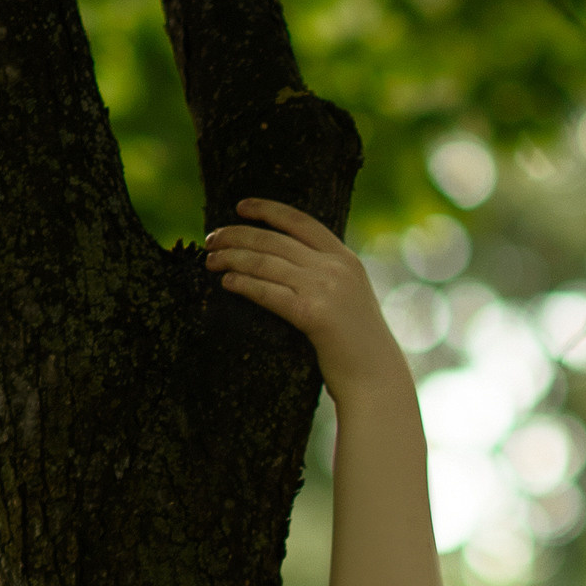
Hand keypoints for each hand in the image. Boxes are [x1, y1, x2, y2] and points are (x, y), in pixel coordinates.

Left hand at [202, 200, 405, 404]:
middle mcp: (336, 268)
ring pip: (265, 263)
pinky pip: (267, 293)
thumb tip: (286, 264)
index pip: (300, 221)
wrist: (376, 378)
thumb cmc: (356, 345)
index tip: (239, 207)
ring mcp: (325, 289)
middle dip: (237, 235)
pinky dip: (243, 284)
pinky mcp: (312, 314)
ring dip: (232, 259)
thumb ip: (326, 276)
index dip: (267, 209)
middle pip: (275, 240)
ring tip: (209, 260)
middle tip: (211, 238)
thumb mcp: (350, 298)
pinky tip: (227, 282)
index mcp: (346, 259)